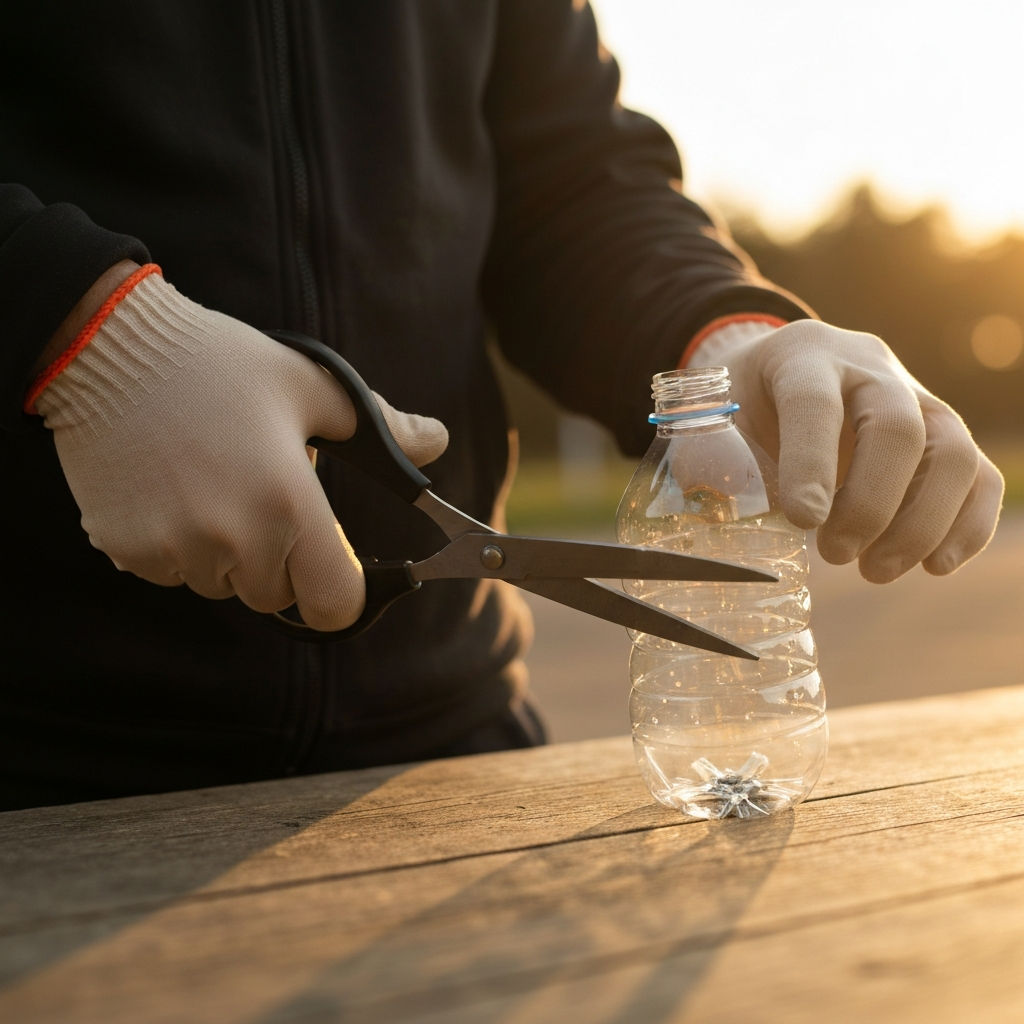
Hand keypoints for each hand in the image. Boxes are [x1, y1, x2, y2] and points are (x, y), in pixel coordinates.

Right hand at [36, 271, 447, 628]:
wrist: (108, 348)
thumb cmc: (220, 364)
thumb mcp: (312, 387)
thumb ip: (382, 427)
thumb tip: (437, 440)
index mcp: (288, 504)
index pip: (334, 603)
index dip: (340, 591)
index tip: (333, 568)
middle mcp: (232, 540)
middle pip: (275, 595)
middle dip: (279, 559)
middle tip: (258, 491)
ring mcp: (173, 551)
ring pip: (221, 585)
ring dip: (226, 553)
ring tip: (210, 480)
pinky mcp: (126, 552)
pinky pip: (172, 572)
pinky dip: (178, 545)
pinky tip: (168, 488)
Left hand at [691, 319, 1003, 582]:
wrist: (782, 373)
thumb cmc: (743, 404)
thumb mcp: (711, 420)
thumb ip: (714, 462)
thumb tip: (732, 512)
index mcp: (802, 356)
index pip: (815, 403)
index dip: (811, 462)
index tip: (804, 521)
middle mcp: (869, 368)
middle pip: (898, 428)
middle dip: (871, 505)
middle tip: (835, 554)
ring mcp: (918, 397)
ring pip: (953, 452)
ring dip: (921, 525)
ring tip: (874, 570)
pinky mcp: (944, 434)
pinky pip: (979, 476)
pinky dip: (968, 526)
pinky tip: (933, 565)